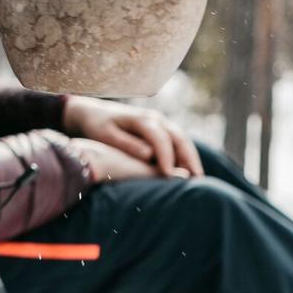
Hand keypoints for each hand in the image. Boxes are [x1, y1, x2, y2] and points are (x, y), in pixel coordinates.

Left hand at [63, 96, 202, 177]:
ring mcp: (161, 123)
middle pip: (179, 137)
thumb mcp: (106, 135)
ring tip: (198, 179)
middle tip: (197, 180)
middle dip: (189, 158)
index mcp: (142, 119)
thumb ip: (127, 144)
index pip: (160, 138)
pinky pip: (177, 143)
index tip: (169, 175)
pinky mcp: (161, 131)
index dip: (166, 156)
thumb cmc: (98, 126)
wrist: (94, 113)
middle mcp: (156, 119)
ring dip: (191, 158)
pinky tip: (188, 173)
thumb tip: (149, 155)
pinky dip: (185, 156)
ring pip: (182, 140)